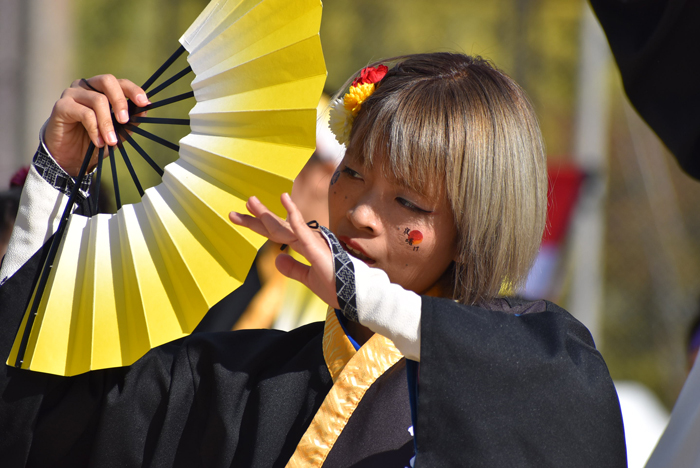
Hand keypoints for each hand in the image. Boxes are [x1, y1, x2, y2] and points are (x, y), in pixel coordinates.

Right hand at [44, 75, 149, 175]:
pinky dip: (95, 129)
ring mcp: (72, 93)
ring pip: (98, 100)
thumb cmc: (95, 140)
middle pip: (107, 81)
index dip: (133, 90)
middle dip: (120, 101)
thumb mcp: (118, 132)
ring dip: (107, 124)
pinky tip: (98, 142)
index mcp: (101, 89)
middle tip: (124, 120)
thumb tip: (145, 109)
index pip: (120, 82)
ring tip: (111, 141)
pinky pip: (85, 114)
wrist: (72, 157)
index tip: (144, 103)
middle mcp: (86, 86)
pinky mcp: (62, 106)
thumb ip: (130, 120)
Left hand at [229, 193, 338, 308]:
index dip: (258, 225)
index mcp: (304, 246)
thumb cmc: (336, 286)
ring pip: (284, 226)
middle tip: (236, 212)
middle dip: (256, 218)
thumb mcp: (308, 279)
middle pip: (276, 227)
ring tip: (251, 202)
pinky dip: (293, 215)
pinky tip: (284, 200)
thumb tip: (277, 258)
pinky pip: (302, 229)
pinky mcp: (318, 247)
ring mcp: (312, 242)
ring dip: (266, 214)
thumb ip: (293, 268)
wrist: (354, 296)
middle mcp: (307, 240)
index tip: (240, 218)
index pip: (276, 233)